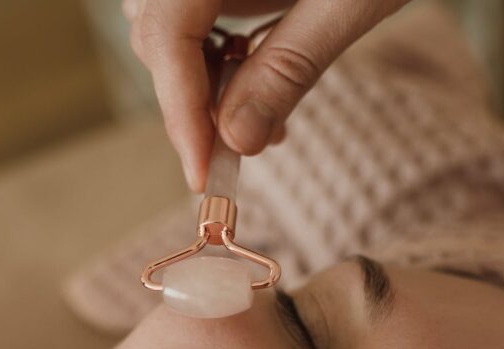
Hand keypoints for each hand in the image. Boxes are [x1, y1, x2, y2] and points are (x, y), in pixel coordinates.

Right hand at [122, 0, 408, 192]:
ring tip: (261, 114)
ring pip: (161, 20)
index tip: (203, 177)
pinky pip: (186, 3)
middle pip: (155, 33)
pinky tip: (255, 68)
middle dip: (194, 101)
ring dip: (202, 77)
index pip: (166, 36)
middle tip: (246, 152)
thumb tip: (238, 141)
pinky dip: (213, 45)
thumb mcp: (349, 1)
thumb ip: (289, 67)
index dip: (180, 113)